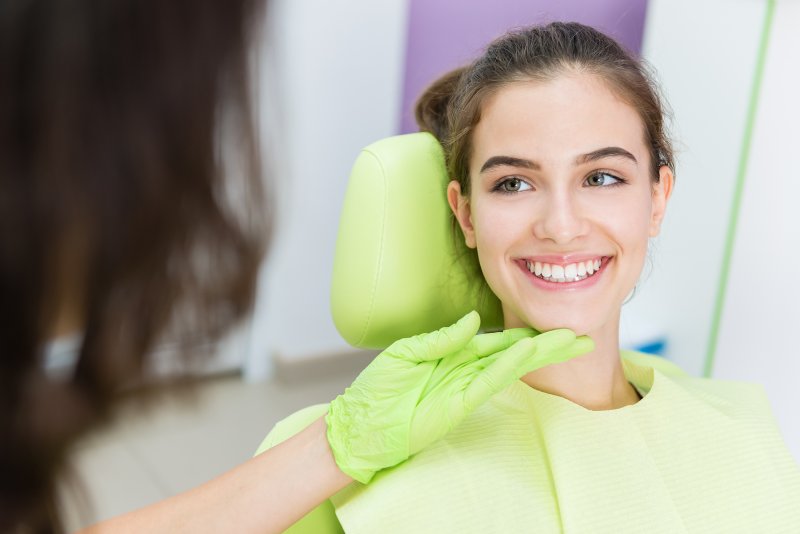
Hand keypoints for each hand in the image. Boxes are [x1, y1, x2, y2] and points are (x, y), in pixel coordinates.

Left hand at [325, 311, 592, 482]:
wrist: (362, 424)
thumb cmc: (378, 389)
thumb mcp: (407, 352)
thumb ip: (442, 338)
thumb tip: (473, 320)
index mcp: (454, 353)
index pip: (497, 340)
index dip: (525, 333)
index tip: (552, 325)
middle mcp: (466, 369)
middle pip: (514, 352)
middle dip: (547, 344)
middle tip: (579, 336)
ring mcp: (466, 386)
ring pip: (511, 365)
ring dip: (539, 353)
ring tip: (568, 342)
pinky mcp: (461, 403)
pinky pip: (490, 381)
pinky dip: (509, 365)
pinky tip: (527, 351)